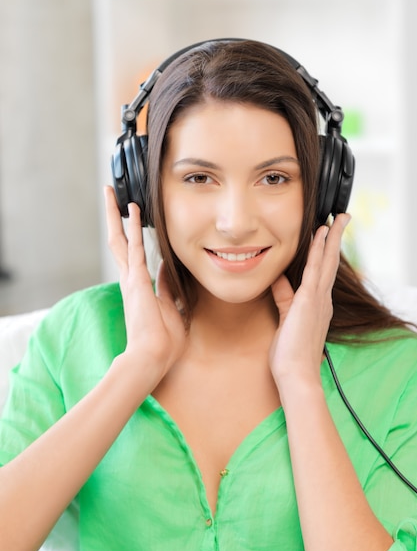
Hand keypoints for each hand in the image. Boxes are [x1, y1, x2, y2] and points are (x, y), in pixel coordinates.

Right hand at [104, 186, 185, 385]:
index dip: (133, 236)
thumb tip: (171, 269)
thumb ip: (169, 288)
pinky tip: (131, 209)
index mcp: (139, 287)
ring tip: (112, 193)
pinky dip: (133, 228)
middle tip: (111, 196)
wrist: (152, 358)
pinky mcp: (136, 280)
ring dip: (116, 215)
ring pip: (120, 240)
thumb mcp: (172, 309)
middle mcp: (130, 280)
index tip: (134, 219)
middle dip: (114, 219)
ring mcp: (131, 279)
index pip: (134, 255)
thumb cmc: (163, 342)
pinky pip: (134, 248)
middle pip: (119, 242)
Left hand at [269, 214, 350, 387]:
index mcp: (318, 305)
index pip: (324, 272)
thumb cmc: (290, 354)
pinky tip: (320, 235)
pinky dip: (319, 251)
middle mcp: (323, 300)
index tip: (328, 234)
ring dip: (331, 238)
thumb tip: (278, 280)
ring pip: (327, 262)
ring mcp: (318, 300)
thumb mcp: (286, 319)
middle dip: (336, 238)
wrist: (296, 374)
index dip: (327, 252)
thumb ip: (284, 297)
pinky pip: (315, 270)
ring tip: (337, 218)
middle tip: (343, 217)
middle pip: (331, 262)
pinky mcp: (309, 301)